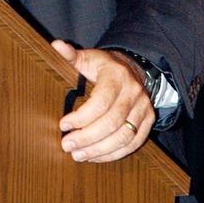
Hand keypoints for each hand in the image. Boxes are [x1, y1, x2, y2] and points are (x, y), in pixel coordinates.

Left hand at [52, 40, 155, 161]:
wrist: (132, 69)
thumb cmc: (103, 67)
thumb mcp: (87, 58)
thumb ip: (70, 56)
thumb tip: (56, 46)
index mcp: (117, 75)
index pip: (100, 102)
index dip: (81, 117)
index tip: (63, 125)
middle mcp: (134, 92)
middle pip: (111, 122)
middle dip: (87, 138)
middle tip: (67, 146)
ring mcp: (144, 108)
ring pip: (124, 136)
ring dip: (99, 150)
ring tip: (78, 155)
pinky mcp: (148, 121)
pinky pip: (134, 143)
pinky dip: (113, 154)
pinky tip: (95, 156)